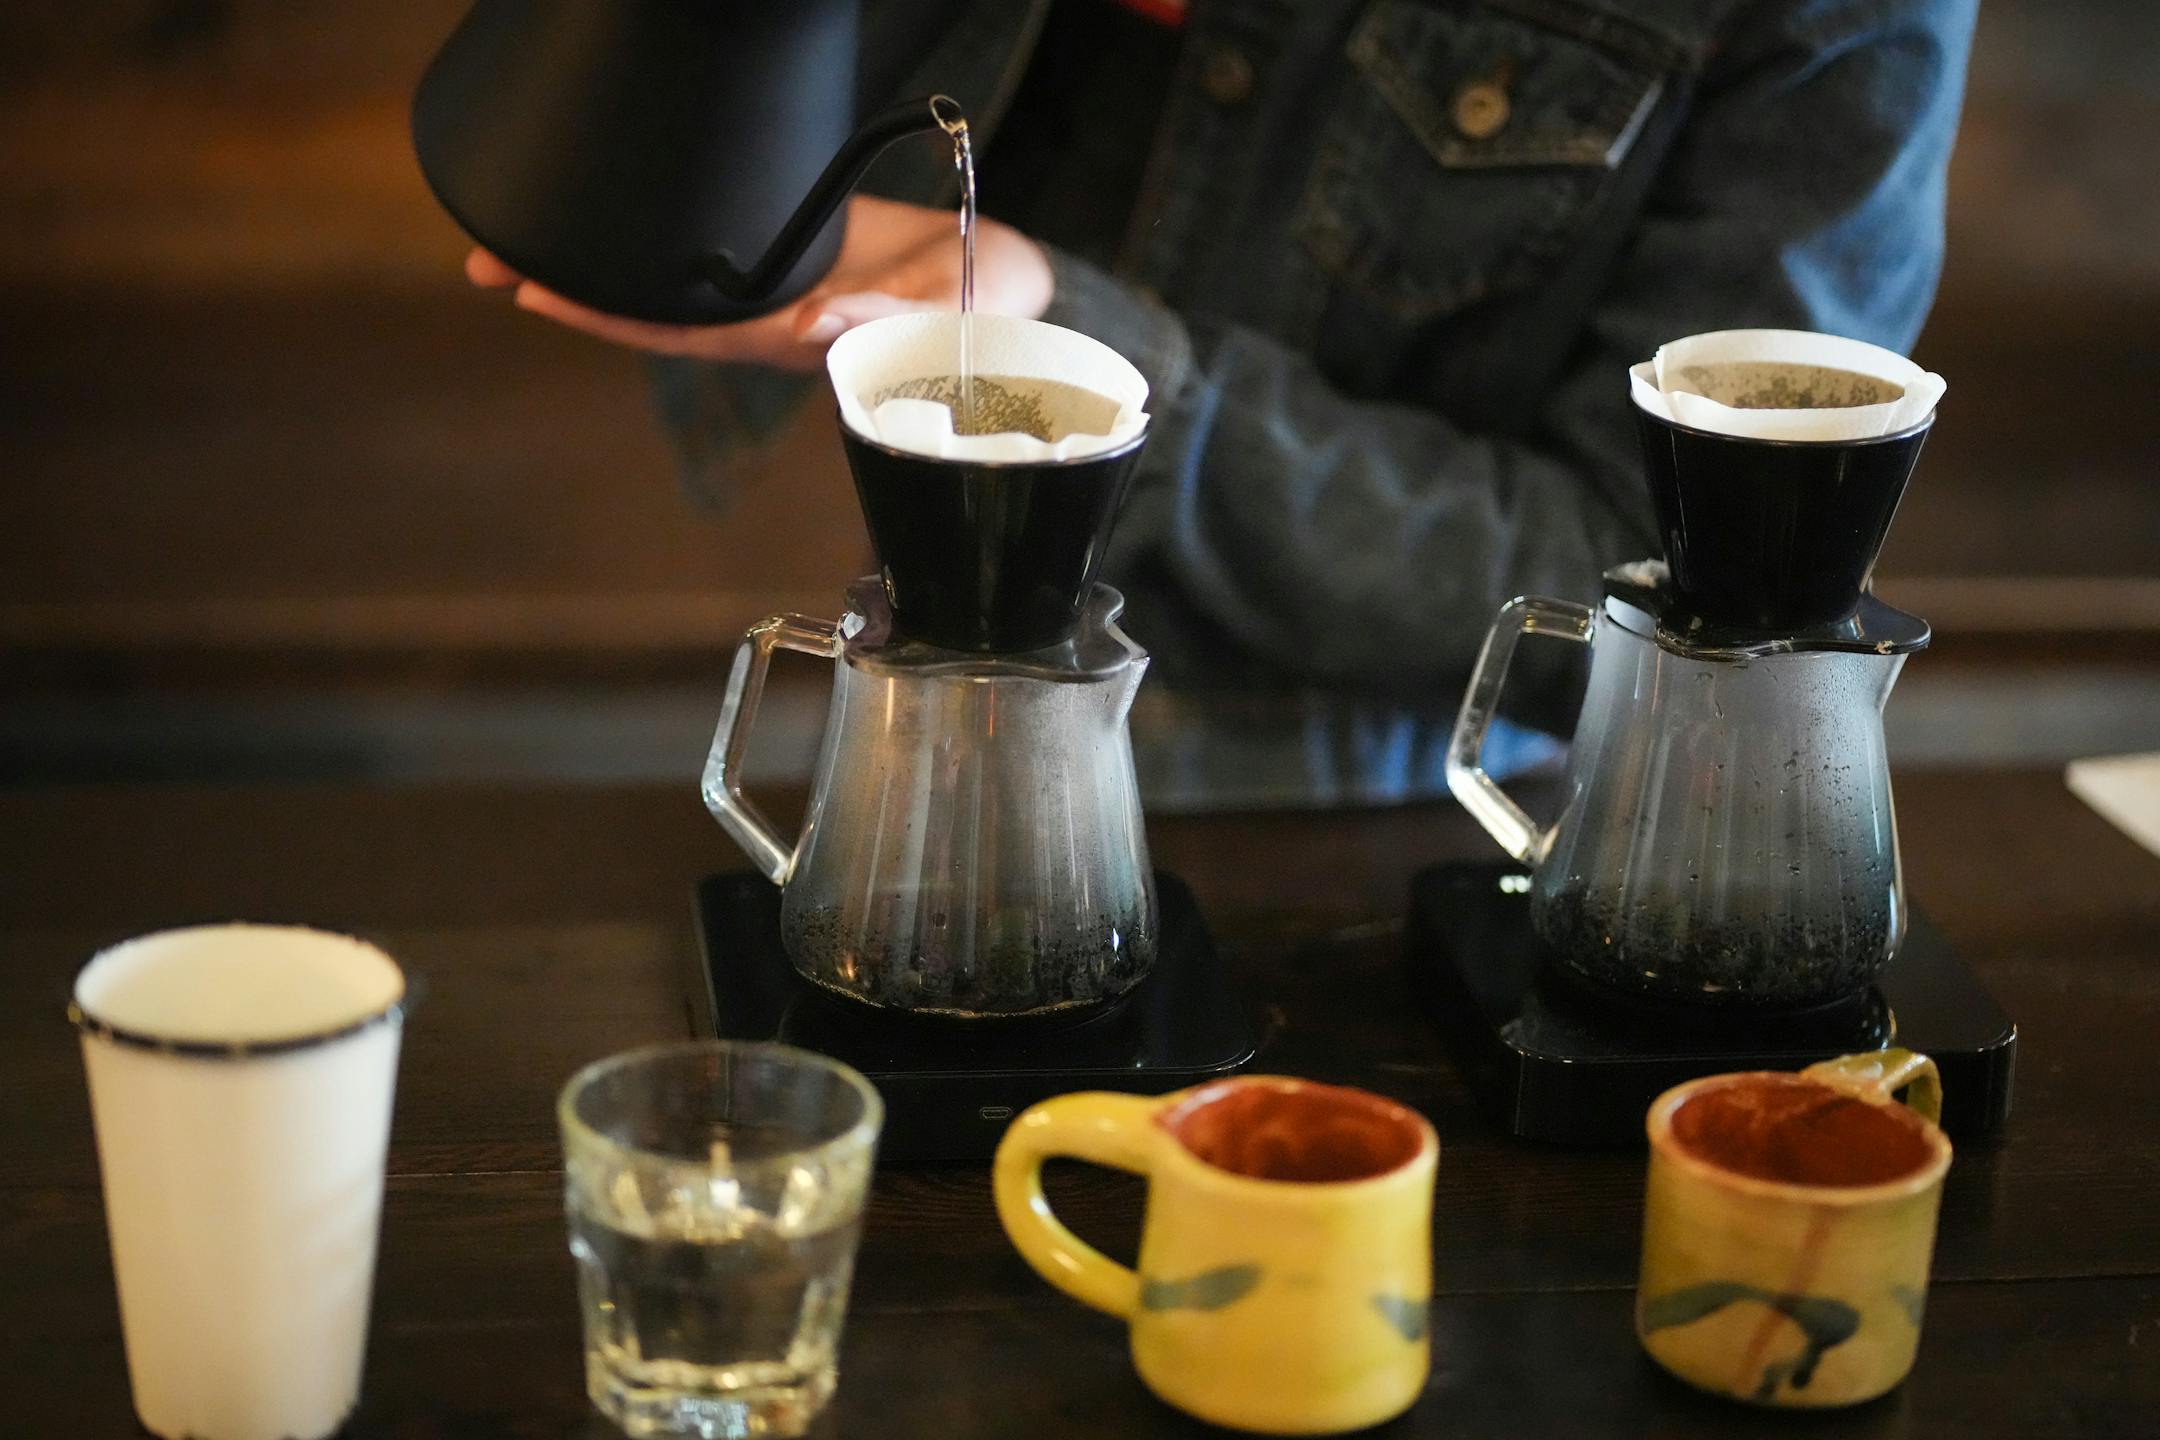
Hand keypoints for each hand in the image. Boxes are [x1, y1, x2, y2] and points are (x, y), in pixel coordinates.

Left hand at [466, 196, 1054, 370]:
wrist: (1009, 291)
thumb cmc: (989, 307)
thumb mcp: (956, 306)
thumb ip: (894, 323)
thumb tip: (818, 329)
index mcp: (804, 339)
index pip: (691, 331)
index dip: (615, 314)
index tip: (543, 293)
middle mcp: (773, 324)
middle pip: (656, 315)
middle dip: (575, 291)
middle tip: (485, 260)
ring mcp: (774, 297)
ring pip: (671, 292)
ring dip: (597, 273)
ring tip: (514, 243)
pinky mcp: (786, 265)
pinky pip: (701, 265)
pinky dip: (647, 251)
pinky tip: (605, 231)